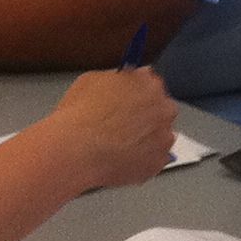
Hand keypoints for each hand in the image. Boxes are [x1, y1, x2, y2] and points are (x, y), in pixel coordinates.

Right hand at [34, 67, 178, 191]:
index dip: (138, 94)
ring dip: (146, 139)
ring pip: (159, 136)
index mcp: (149, 85)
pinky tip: (122, 160)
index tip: (130, 101)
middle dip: (146, 116)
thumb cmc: (80, 117)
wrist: (76, 151)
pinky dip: (142, 160)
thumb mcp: (92, 80)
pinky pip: (155, 160)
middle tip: (123, 125)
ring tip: (120, 146)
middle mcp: (163, 109)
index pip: (152, 84)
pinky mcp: (159, 162)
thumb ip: (118, 78)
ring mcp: (164, 137)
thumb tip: (123, 81)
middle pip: (161, 110)